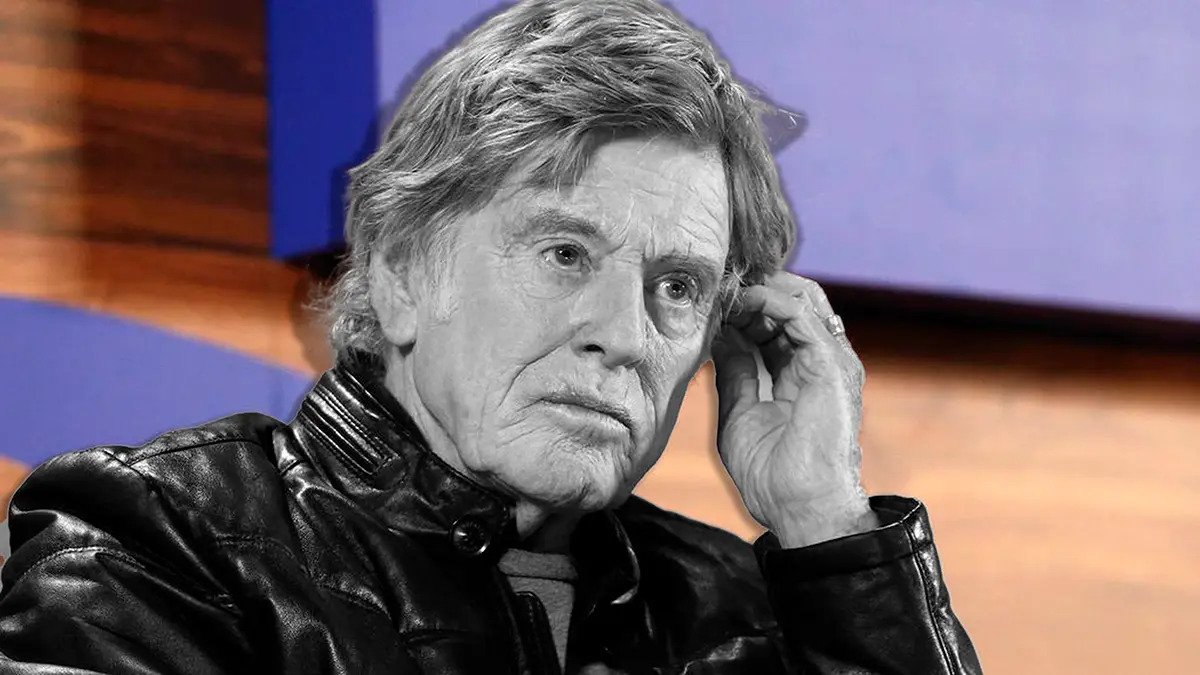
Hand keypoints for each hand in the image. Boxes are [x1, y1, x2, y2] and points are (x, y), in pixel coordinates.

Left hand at [711, 272, 878, 547]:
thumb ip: (734, 372)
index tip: (706, 304)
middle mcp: (819, 363)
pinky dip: (767, 300)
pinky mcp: (830, 363)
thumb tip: (718, 336)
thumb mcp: (739, 412)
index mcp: (800, 376)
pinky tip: (739, 303)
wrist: (801, 508)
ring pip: (798, 299)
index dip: (740, 309)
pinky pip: (800, 313)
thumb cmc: (772, 477)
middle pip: (789, 305)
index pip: (773, 325)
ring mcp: (829, 361)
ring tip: (723, 294)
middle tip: (712, 292)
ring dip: (756, 291)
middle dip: (748, 294)